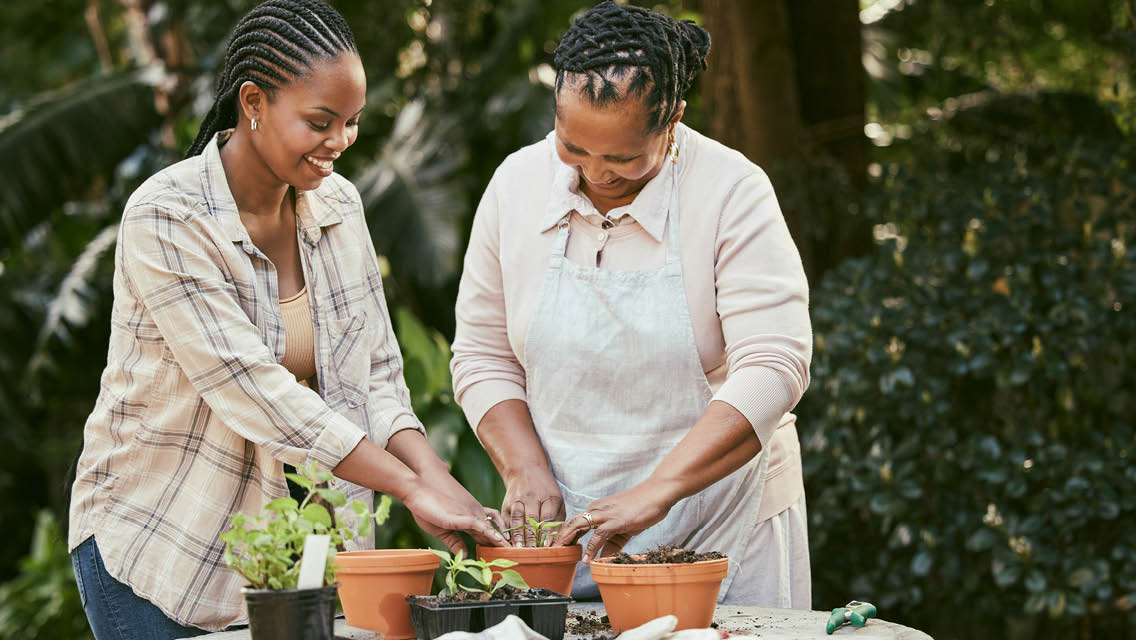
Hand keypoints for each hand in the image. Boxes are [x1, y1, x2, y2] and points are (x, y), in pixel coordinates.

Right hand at [403, 481, 507, 553]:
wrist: (417, 489)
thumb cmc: (427, 508)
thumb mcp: (442, 530)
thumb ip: (454, 542)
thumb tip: (465, 556)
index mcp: (469, 518)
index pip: (487, 534)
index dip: (497, 544)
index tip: (507, 554)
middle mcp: (473, 514)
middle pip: (493, 531)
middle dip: (505, 543)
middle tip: (518, 554)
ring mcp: (469, 513)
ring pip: (490, 528)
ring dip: (502, 540)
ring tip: (514, 551)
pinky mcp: (461, 515)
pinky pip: (479, 524)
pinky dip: (489, 533)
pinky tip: (498, 541)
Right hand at [502, 466, 564, 546]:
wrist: (525, 470)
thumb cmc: (546, 490)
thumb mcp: (557, 500)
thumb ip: (557, 519)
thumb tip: (556, 542)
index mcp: (549, 497)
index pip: (547, 517)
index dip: (546, 533)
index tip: (546, 547)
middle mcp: (532, 497)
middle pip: (531, 520)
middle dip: (532, 538)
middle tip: (533, 553)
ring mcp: (518, 500)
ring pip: (517, 519)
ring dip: (518, 536)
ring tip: (519, 550)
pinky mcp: (507, 504)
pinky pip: (506, 520)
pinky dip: (508, 532)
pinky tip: (509, 542)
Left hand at [553, 482, 674, 561]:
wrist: (658, 492)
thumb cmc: (643, 507)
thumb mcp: (625, 528)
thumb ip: (612, 543)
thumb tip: (602, 559)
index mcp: (597, 509)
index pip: (574, 521)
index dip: (563, 534)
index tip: (556, 547)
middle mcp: (597, 509)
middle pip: (570, 523)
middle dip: (558, 538)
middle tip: (550, 552)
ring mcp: (605, 514)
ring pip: (578, 526)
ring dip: (567, 540)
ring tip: (559, 553)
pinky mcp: (616, 520)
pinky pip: (598, 535)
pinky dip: (591, 548)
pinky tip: (587, 559)